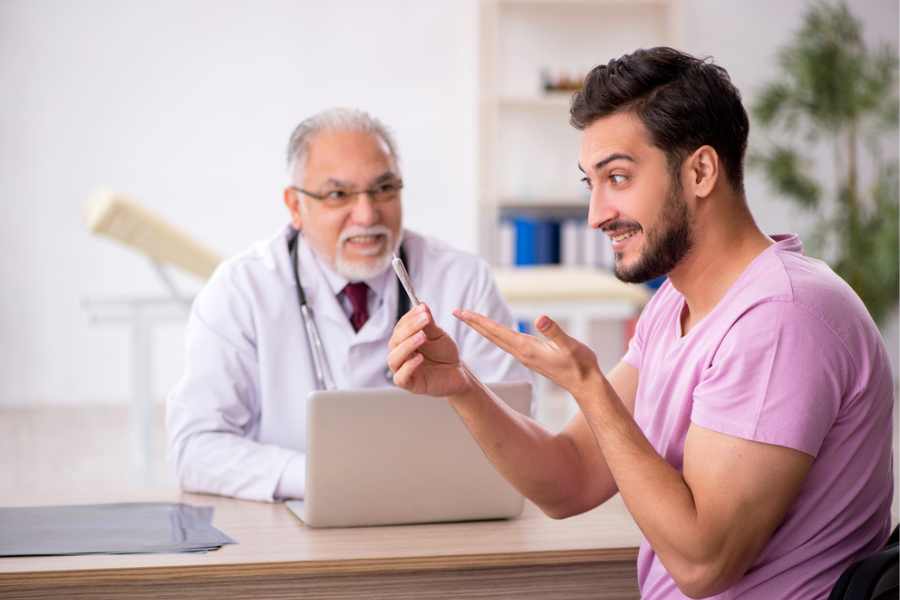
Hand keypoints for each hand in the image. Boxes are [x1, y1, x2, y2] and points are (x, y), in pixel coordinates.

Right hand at [387, 304, 472, 396]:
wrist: (458, 373)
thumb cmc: (445, 355)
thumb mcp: (438, 336)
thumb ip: (429, 323)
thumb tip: (421, 305)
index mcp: (404, 342)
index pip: (400, 327)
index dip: (409, 317)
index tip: (422, 309)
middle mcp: (400, 355)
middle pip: (395, 341)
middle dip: (409, 328)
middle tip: (424, 319)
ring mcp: (403, 370)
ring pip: (394, 358)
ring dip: (407, 345)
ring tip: (422, 337)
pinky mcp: (410, 385)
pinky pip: (401, 377)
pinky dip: (408, 366)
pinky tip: (419, 357)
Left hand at [453, 310, 601, 398]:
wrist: (584, 384)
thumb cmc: (580, 365)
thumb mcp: (569, 345)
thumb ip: (554, 332)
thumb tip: (540, 318)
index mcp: (526, 348)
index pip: (496, 331)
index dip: (478, 321)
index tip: (461, 312)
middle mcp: (521, 353)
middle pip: (491, 335)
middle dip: (473, 323)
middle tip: (456, 311)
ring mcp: (525, 356)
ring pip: (497, 339)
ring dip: (482, 328)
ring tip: (470, 319)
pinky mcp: (530, 356)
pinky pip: (506, 342)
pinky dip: (495, 334)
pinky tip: (493, 332)